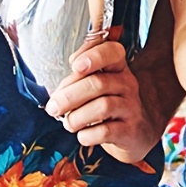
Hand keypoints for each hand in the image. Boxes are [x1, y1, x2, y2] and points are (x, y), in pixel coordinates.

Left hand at [47, 40, 160, 165]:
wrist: (132, 132)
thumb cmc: (106, 104)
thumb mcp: (95, 86)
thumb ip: (77, 81)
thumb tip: (58, 93)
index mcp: (117, 67)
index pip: (113, 51)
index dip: (93, 56)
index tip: (74, 66)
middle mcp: (127, 84)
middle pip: (99, 83)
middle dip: (69, 96)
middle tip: (53, 108)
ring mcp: (131, 107)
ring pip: (102, 106)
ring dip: (76, 117)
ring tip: (68, 123)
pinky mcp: (130, 130)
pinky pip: (105, 131)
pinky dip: (87, 135)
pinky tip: (82, 135)